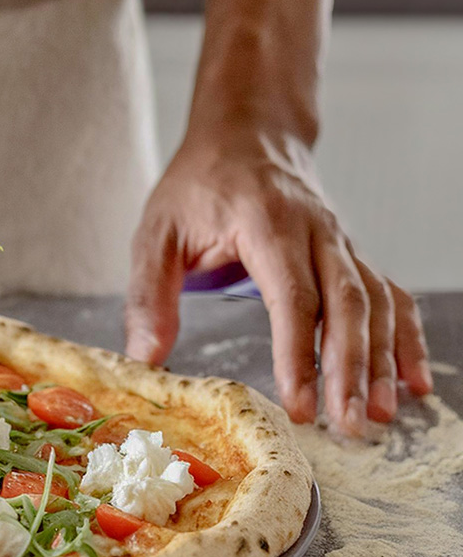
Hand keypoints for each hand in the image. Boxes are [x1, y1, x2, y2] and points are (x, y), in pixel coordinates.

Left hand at [125, 130, 433, 437]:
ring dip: (382, 360)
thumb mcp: (158, 230)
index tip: (301, 403)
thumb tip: (144, 358)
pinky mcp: (351, 253)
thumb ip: (150, 294)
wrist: (246, 131)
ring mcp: (341, 242)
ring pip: (375, 302)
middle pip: (347, 305)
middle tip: (349, 424)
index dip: (300, 354)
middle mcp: (317, 232)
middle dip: (352, 368)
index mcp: (268, 223)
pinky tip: (413, 382)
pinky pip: (389, 295)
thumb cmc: (200, 182)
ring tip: (378, 414)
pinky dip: (406, 338)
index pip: (293, 296)